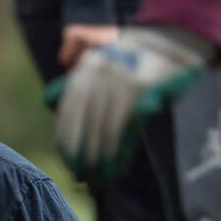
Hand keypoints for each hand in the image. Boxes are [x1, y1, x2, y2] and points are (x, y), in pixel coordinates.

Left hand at [50, 25, 215, 180]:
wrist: (172, 40)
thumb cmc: (132, 58)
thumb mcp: (98, 60)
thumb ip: (76, 80)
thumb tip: (48, 101)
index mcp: (84, 70)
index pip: (68, 113)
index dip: (67, 141)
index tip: (67, 162)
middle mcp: (97, 75)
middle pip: (83, 125)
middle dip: (80, 156)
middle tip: (82, 178)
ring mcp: (118, 81)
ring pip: (101, 130)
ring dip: (99, 160)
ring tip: (99, 179)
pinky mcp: (140, 89)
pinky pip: (122, 128)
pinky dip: (117, 151)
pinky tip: (116, 167)